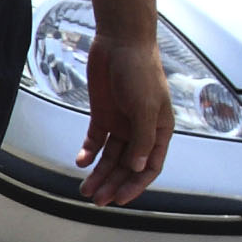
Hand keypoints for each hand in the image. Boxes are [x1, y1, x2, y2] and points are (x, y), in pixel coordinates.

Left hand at [80, 35, 172, 204]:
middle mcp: (141, 130)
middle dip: (113, 184)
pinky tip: (81, 162)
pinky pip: (96, 140)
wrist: (120, 42)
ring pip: (110, 157)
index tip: (120, 199)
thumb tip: (137, 167)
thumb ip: (143, 139)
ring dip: (99, 174)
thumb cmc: (140, 70)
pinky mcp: (103, 115)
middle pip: (127, 166)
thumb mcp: (146, 107)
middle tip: (98, 200)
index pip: (150, 166)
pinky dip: (89, 153)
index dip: (136, 185)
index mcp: (159, 130)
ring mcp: (121, 123)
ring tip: (85, 189)